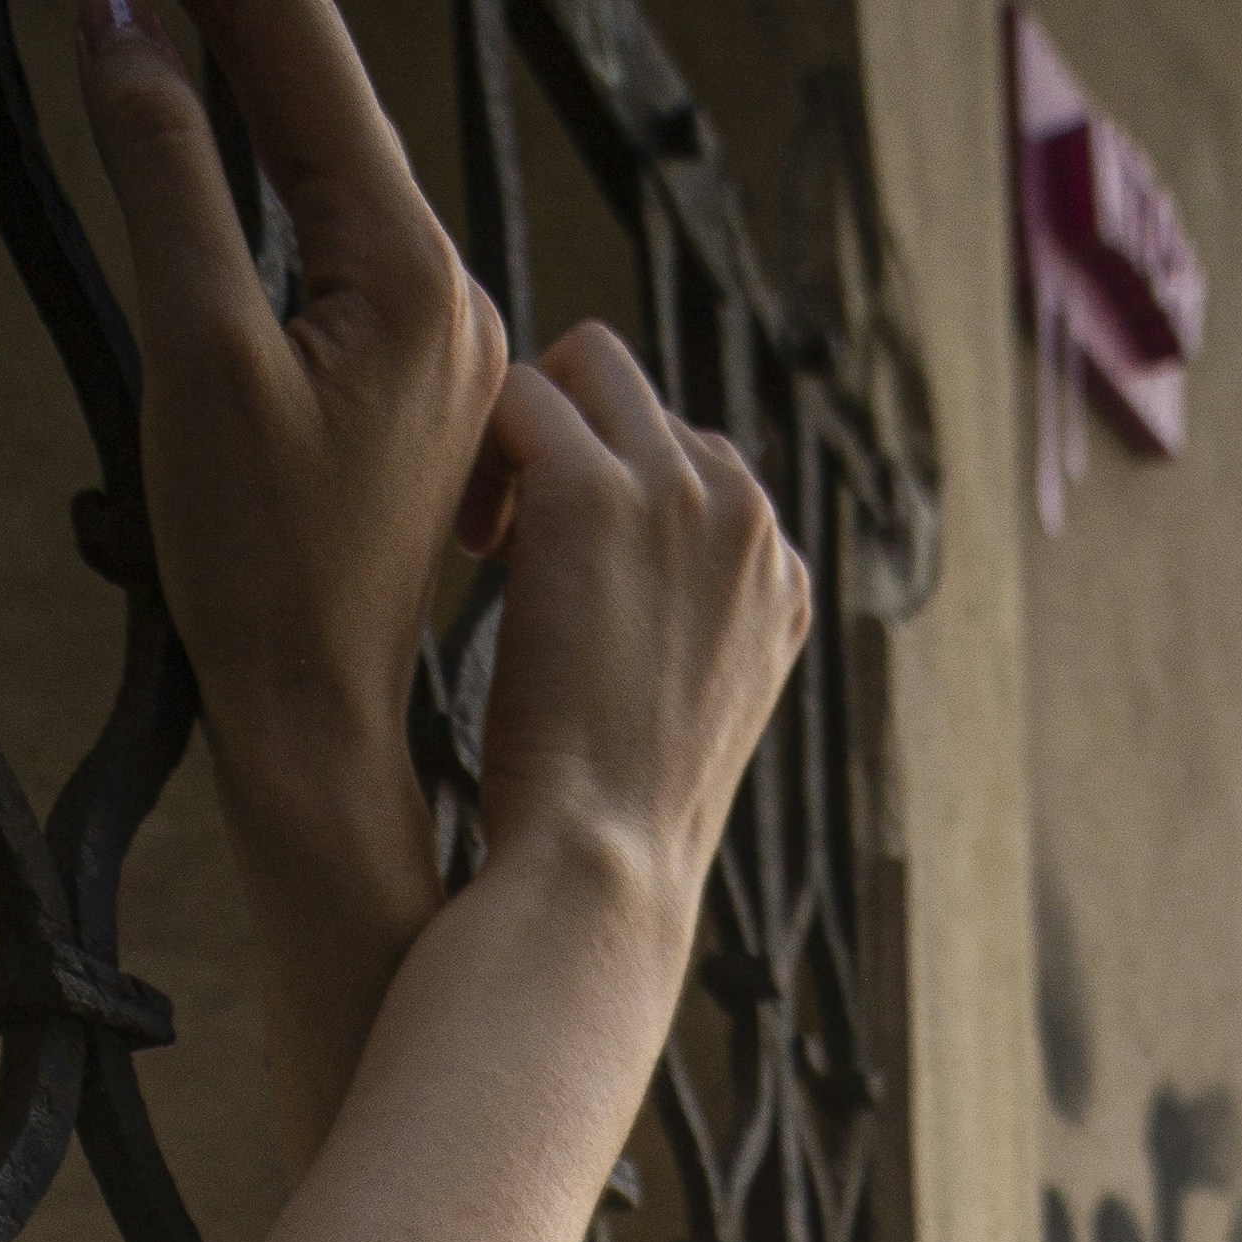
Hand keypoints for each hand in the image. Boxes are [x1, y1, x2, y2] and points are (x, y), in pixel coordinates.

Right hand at [56, 0, 499, 839]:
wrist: (327, 738)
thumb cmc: (260, 580)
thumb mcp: (193, 364)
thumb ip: (167, 179)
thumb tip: (126, 18)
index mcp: (400, 260)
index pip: (277, 12)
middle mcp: (440, 275)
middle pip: (298, 44)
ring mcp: (429, 325)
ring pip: (308, 113)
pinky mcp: (400, 372)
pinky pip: (314, 196)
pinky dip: (242, 103)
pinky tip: (195, 44)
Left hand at [474, 331, 813, 933]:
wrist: (601, 875)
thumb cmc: (613, 833)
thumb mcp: (678, 720)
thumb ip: (674, 628)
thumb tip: (613, 588)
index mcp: (779, 577)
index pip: (696, 465)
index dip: (612, 499)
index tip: (558, 581)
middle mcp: (749, 520)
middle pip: (643, 396)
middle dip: (565, 442)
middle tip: (503, 543)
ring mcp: (681, 495)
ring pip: (585, 366)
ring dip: (520, 430)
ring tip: (482, 537)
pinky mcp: (596, 491)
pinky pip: (520, 397)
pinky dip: (475, 446)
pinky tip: (462, 543)